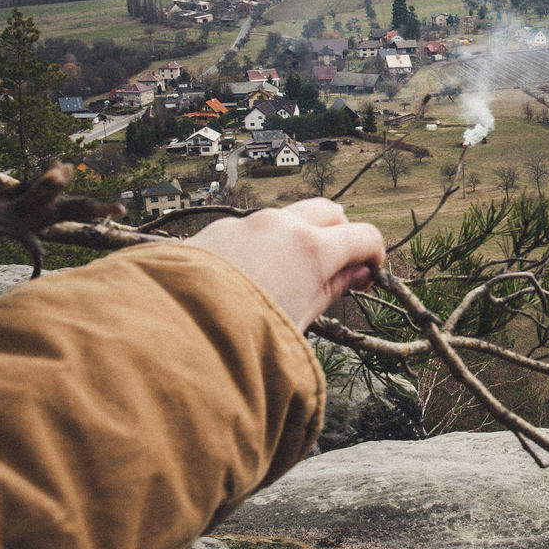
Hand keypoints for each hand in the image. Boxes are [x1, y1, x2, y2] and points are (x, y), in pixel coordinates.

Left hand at [186, 199, 384, 331]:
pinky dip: (259, 246)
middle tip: (331, 269)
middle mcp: (281, 226)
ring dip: (296, 239)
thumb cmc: (245, 336)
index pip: (364, 236)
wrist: (176, 334)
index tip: (364, 277)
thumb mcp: (302, 320)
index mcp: (312, 250)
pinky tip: (244, 281)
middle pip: (328, 212)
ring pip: (286, 219)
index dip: (372, 256)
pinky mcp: (215, 231)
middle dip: (338, 235)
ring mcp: (245, 225)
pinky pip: (249, 229)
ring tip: (283, 280)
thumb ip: (332, 289)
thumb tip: (357, 273)